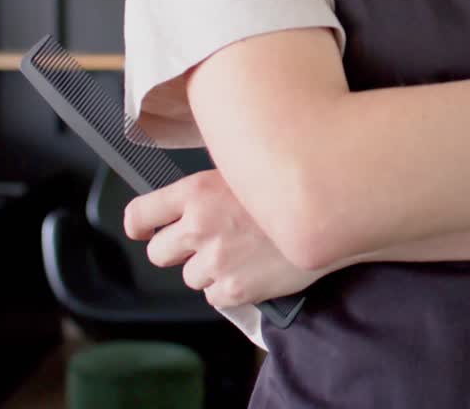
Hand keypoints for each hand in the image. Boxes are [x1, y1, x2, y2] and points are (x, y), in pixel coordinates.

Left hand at [123, 170, 327, 308]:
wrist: (330, 215)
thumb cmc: (291, 189)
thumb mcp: (244, 173)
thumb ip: (210, 190)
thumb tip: (189, 204)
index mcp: (197, 191)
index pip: (140, 214)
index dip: (138, 225)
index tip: (143, 230)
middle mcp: (199, 226)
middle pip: (158, 252)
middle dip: (177, 251)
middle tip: (205, 243)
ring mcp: (215, 260)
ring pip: (190, 277)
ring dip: (209, 270)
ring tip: (241, 254)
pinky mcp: (234, 289)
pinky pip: (214, 297)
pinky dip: (229, 289)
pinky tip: (252, 269)